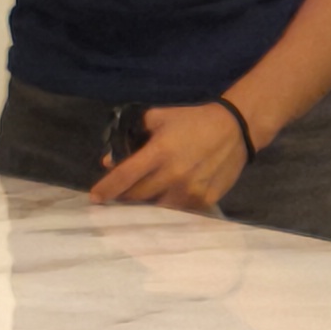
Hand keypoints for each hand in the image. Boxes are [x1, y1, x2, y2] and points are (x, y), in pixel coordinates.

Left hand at [89, 101, 253, 213]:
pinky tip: (170, 198)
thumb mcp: (160, 117)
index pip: (125, 176)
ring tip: (147, 196)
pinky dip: (170, 206)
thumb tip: (109, 159)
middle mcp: (172, 175)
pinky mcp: (203, 201)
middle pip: (138, 196)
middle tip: (123, 192)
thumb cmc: (194, 120)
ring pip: (157, 207)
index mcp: (159, 152)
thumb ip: (134, 134)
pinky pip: (179, 212)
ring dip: (148, 202)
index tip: (94, 199)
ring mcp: (189, 192)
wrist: (235, 129)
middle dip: (126, 195)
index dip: (107, 189)